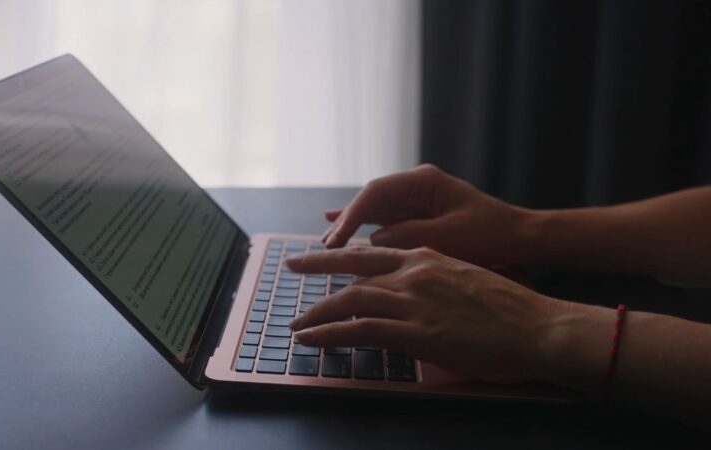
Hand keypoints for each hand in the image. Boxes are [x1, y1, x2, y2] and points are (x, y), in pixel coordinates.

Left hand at [287, 246, 569, 383]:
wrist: (539, 327)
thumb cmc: (512, 311)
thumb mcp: (467, 283)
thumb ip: (435, 286)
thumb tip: (418, 298)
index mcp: (429, 258)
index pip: (374, 251)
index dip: (344, 253)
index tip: (323, 253)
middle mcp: (415, 272)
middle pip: (353, 267)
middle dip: (318, 266)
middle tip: (292, 267)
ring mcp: (413, 300)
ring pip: (349, 299)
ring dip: (317, 313)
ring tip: (298, 324)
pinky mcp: (415, 331)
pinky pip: (358, 329)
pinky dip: (329, 334)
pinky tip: (312, 339)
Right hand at [322, 164, 535, 267]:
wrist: (518, 239)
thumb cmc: (490, 234)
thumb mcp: (449, 236)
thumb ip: (409, 235)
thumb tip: (373, 241)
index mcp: (424, 181)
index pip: (376, 193)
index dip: (351, 215)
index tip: (335, 239)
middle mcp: (415, 187)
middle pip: (370, 200)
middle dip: (346, 221)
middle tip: (326, 245)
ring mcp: (415, 202)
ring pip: (374, 211)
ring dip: (352, 227)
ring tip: (328, 244)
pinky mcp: (417, 218)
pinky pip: (383, 221)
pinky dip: (364, 228)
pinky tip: (339, 228)